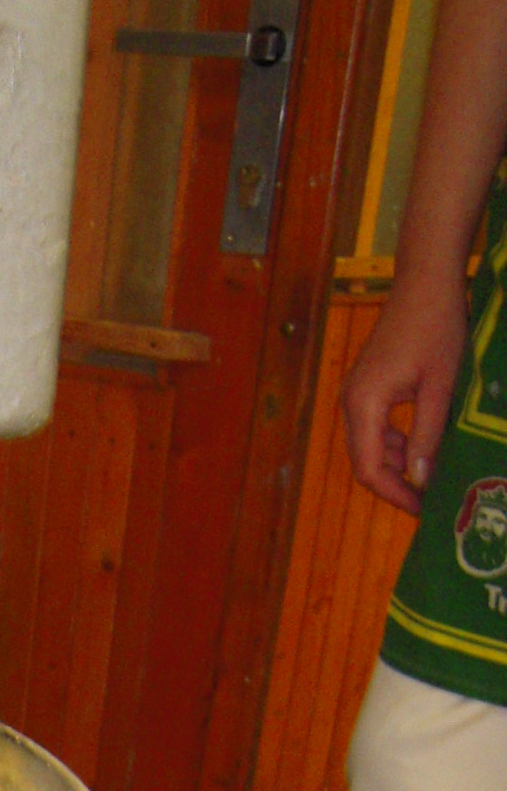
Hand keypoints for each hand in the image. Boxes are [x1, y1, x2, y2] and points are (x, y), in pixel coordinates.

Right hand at [341, 275, 468, 514]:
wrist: (424, 282)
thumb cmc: (436, 327)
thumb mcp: (439, 386)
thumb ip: (428, 435)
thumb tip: (422, 480)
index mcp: (364, 403)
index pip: (367, 467)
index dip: (393, 493)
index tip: (421, 508)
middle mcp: (351, 402)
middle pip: (364, 460)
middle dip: (394, 483)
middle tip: (428, 499)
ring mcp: (356, 394)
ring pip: (369, 446)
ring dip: (397, 463)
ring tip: (431, 475)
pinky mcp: (367, 386)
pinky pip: (374, 427)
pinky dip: (395, 443)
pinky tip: (422, 445)